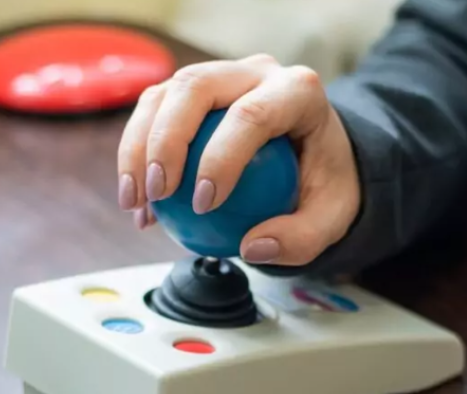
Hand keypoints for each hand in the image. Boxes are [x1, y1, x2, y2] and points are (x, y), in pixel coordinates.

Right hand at [116, 55, 360, 265]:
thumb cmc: (325, 183)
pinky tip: (138, 204)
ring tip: (134, 202)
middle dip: (166, 140)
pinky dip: (136, 155)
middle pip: (196, 87)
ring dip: (137, 147)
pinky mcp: (193, 91)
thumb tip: (252, 248)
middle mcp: (256, 72)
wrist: (317, 157)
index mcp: (298, 91)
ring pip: (165, 94)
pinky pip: (154, 113)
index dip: (221, 157)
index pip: (252, 114)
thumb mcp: (331, 218)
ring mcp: (221, 75)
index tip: (204, 206)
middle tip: (157, 195)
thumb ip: (300, 238)